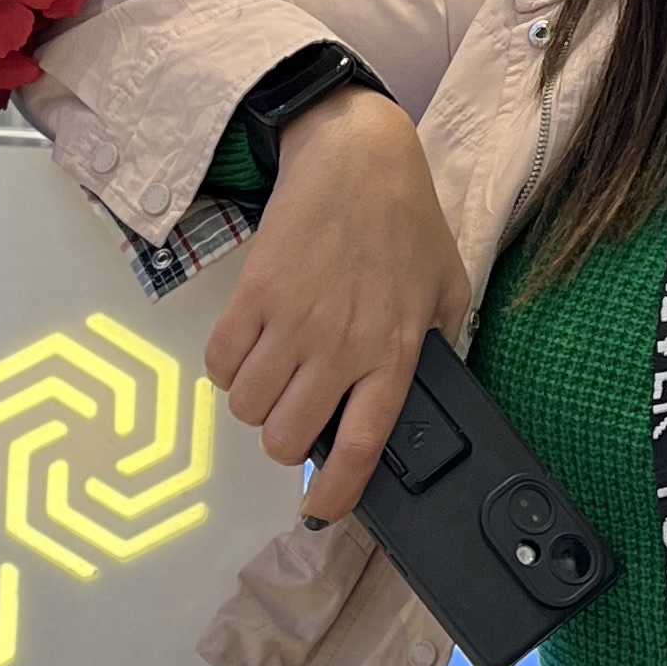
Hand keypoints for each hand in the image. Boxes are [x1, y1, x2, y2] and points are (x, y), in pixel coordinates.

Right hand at [202, 85, 468, 521]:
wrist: (355, 156)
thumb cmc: (405, 220)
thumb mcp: (448, 286)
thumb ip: (444, 344)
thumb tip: (437, 394)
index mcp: (392, 353)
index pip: (358, 447)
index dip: (336, 494)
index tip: (322, 509)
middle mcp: (340, 348)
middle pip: (285, 438)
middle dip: (284, 439)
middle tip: (295, 413)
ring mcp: (292, 322)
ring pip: (247, 407)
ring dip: (254, 403)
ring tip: (273, 375)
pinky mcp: (253, 296)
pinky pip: (219, 364)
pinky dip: (226, 370)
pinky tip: (248, 349)